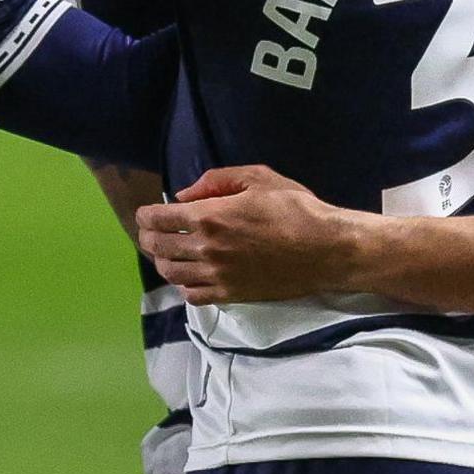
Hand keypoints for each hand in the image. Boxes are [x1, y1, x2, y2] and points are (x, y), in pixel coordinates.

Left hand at [134, 165, 365, 304]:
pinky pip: (192, 296)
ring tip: (169, 252)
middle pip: (156, 247)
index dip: (146, 215)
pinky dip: (184, 285)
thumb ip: (215, 181)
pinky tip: (191, 274)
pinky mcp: (231, 295)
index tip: (148, 213)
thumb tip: (183, 196)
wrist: (327, 250)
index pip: (156, 220)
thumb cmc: (295, 209)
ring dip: (163, 261)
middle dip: (148, 236)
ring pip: (170, 273)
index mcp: (209, 217)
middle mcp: (206, 249)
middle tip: (153, 232)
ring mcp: (217, 276)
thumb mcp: (257, 178)